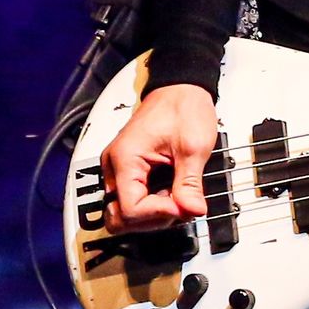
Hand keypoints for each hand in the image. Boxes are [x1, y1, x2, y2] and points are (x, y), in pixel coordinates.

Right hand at [100, 83, 217, 232]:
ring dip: (152, 213)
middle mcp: (114, 166)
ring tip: (177, 196)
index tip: (183, 207)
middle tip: (180, 204)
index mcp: (125, 158)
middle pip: (119, 217)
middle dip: (152, 218)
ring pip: (124, 212)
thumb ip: (190, 184)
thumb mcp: (194, 147)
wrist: (182, 89)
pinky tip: (171, 191)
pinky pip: (132, 198)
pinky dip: (151, 203)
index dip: (159, 214)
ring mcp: (119, 169)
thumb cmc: (184, 107)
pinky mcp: (127, 170)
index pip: (130, 209)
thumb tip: (192, 211)